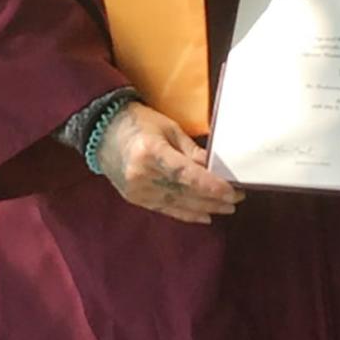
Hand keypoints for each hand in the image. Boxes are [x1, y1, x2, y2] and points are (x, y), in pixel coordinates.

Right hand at [96, 101, 244, 224]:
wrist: (102, 131)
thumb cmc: (138, 123)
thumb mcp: (168, 128)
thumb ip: (191, 151)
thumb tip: (214, 168)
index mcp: (150, 152)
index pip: (187, 175)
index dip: (211, 186)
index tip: (232, 191)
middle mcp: (142, 175)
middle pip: (184, 192)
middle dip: (213, 198)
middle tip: (237, 198)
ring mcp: (136, 190)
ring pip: (177, 204)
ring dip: (204, 208)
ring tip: (226, 209)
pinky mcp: (135, 198)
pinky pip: (165, 210)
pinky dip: (186, 214)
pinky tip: (204, 216)